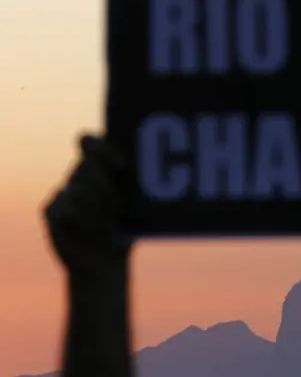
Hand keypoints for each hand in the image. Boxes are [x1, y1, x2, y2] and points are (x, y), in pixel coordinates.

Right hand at [43, 135, 129, 280]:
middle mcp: (80, 175)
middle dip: (105, 183)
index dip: (103, 148)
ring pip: (77, 187)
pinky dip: (84, 220)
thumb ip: (135, 187)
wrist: (105, 263)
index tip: (122, 165)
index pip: (90, 142)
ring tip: (113, 226)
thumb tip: (143, 173)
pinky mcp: (51, 211)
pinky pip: (65, 207)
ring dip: (99, 208)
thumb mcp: (136, 206)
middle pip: (85, 163)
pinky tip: (95, 232)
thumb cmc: (127, 229)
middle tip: (120, 205)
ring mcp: (64, 191)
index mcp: (100, 166)